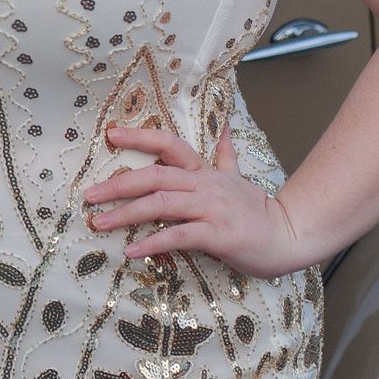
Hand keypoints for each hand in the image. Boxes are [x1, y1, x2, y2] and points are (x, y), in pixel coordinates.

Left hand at [80, 125, 310, 279]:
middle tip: (89, 196)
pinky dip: (153, 243)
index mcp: (204, 171)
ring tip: (99, 223)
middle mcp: (204, 186)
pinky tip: (132, 251)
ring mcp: (211, 209)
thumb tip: (224, 127)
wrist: (289, 235)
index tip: (110, 135)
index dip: (139, 137)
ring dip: (125, 214)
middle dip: (117, 185)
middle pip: (154, 176)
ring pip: (160, 204)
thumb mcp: (238, 177)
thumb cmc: (257, 211)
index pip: (169, 145)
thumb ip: (225, 154)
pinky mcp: (217, 235)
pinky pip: (179, 236)